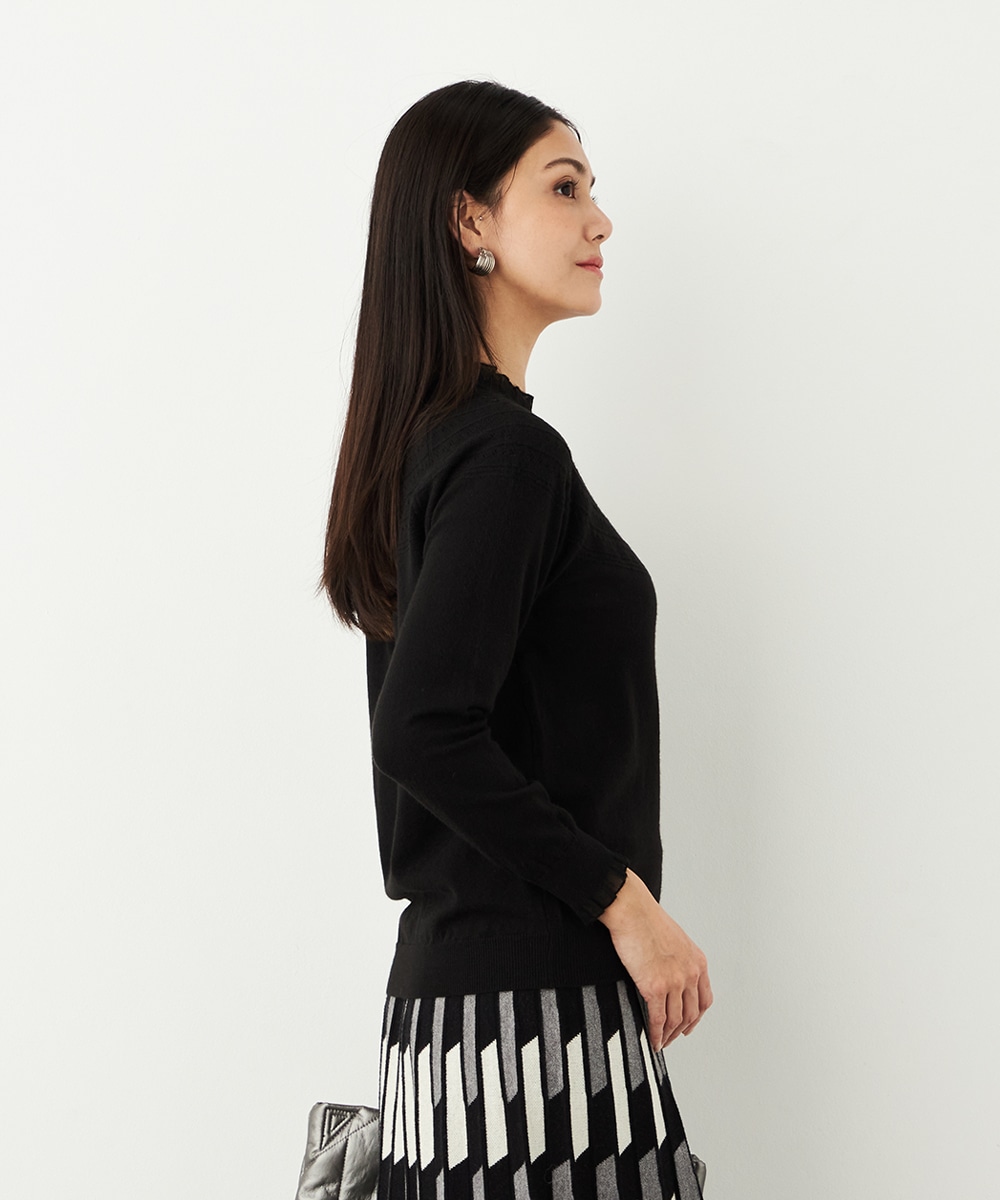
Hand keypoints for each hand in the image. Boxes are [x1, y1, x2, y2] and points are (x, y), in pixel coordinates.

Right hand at [598, 868, 712, 1051]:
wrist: (631, 909)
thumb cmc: (646, 918)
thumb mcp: (674, 939)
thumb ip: (678, 959)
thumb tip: (669, 974)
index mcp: (697, 962)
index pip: (704, 1000)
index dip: (696, 1017)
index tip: (688, 1025)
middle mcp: (691, 973)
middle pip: (691, 1014)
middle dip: (681, 1030)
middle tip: (671, 1038)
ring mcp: (674, 981)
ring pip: (675, 1020)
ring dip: (668, 1036)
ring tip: (660, 1042)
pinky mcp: (655, 986)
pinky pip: (658, 1019)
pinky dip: (656, 1033)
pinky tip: (652, 1039)